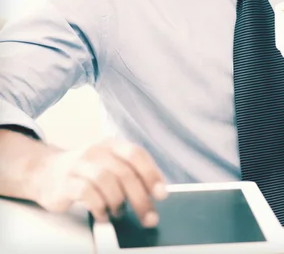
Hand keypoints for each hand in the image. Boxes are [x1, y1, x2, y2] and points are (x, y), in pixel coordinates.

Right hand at [29, 138, 167, 224]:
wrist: (45, 171)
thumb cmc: (85, 171)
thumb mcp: (108, 163)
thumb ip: (129, 172)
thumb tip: (155, 192)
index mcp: (111, 144)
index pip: (136, 154)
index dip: (151, 174)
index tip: (161, 194)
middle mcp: (96, 150)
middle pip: (124, 172)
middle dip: (140, 198)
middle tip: (148, 217)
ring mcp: (79, 164)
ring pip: (106, 181)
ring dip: (118, 202)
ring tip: (119, 212)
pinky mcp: (65, 181)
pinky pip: (87, 193)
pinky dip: (99, 207)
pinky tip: (102, 214)